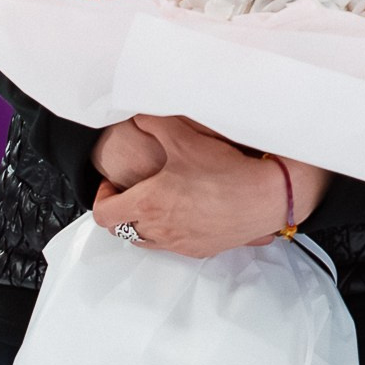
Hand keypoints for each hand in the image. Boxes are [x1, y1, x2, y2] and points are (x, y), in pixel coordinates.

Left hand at [92, 116, 327, 259]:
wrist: (263, 197)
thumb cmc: (223, 171)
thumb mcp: (184, 137)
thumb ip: (154, 122)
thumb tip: (138, 114)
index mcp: (147, 204)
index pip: (104, 215)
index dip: (101, 198)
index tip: (113, 184)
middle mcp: (159, 230)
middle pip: (122, 231)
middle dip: (122, 210)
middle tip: (134, 192)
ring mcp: (179, 243)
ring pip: (146, 242)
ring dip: (143, 224)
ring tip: (159, 202)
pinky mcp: (199, 250)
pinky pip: (173, 246)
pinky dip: (169, 232)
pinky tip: (186, 212)